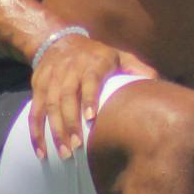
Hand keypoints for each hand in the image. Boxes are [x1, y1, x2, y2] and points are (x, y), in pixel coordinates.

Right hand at [28, 32, 156, 159]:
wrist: (59, 40)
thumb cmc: (97, 55)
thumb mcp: (120, 56)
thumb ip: (138, 69)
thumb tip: (159, 86)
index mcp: (93, 63)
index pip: (90, 80)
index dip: (89, 98)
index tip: (91, 119)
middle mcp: (70, 70)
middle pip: (66, 96)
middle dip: (70, 123)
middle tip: (78, 147)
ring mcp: (52, 79)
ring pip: (49, 106)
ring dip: (55, 131)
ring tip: (64, 153)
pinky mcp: (38, 88)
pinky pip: (34, 112)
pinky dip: (36, 133)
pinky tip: (42, 152)